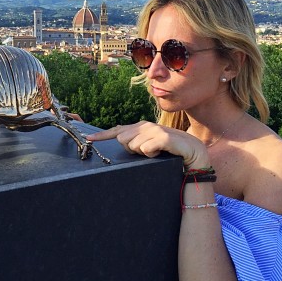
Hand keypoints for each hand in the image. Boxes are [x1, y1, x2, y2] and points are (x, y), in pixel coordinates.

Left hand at [87, 121, 208, 167]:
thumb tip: (122, 143)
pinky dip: (151, 154)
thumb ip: (136, 144)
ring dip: (143, 154)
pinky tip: (161, 153)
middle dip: (132, 150)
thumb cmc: (170, 152)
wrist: (193, 153)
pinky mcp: (162, 136)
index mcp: (140, 127)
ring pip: (132, 145)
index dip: (102, 135)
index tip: (88, 139)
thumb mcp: (149, 147)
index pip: (117, 130)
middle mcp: (145, 126)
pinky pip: (145, 149)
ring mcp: (154, 130)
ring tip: (157, 153)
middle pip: (122, 140)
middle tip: (148, 152)